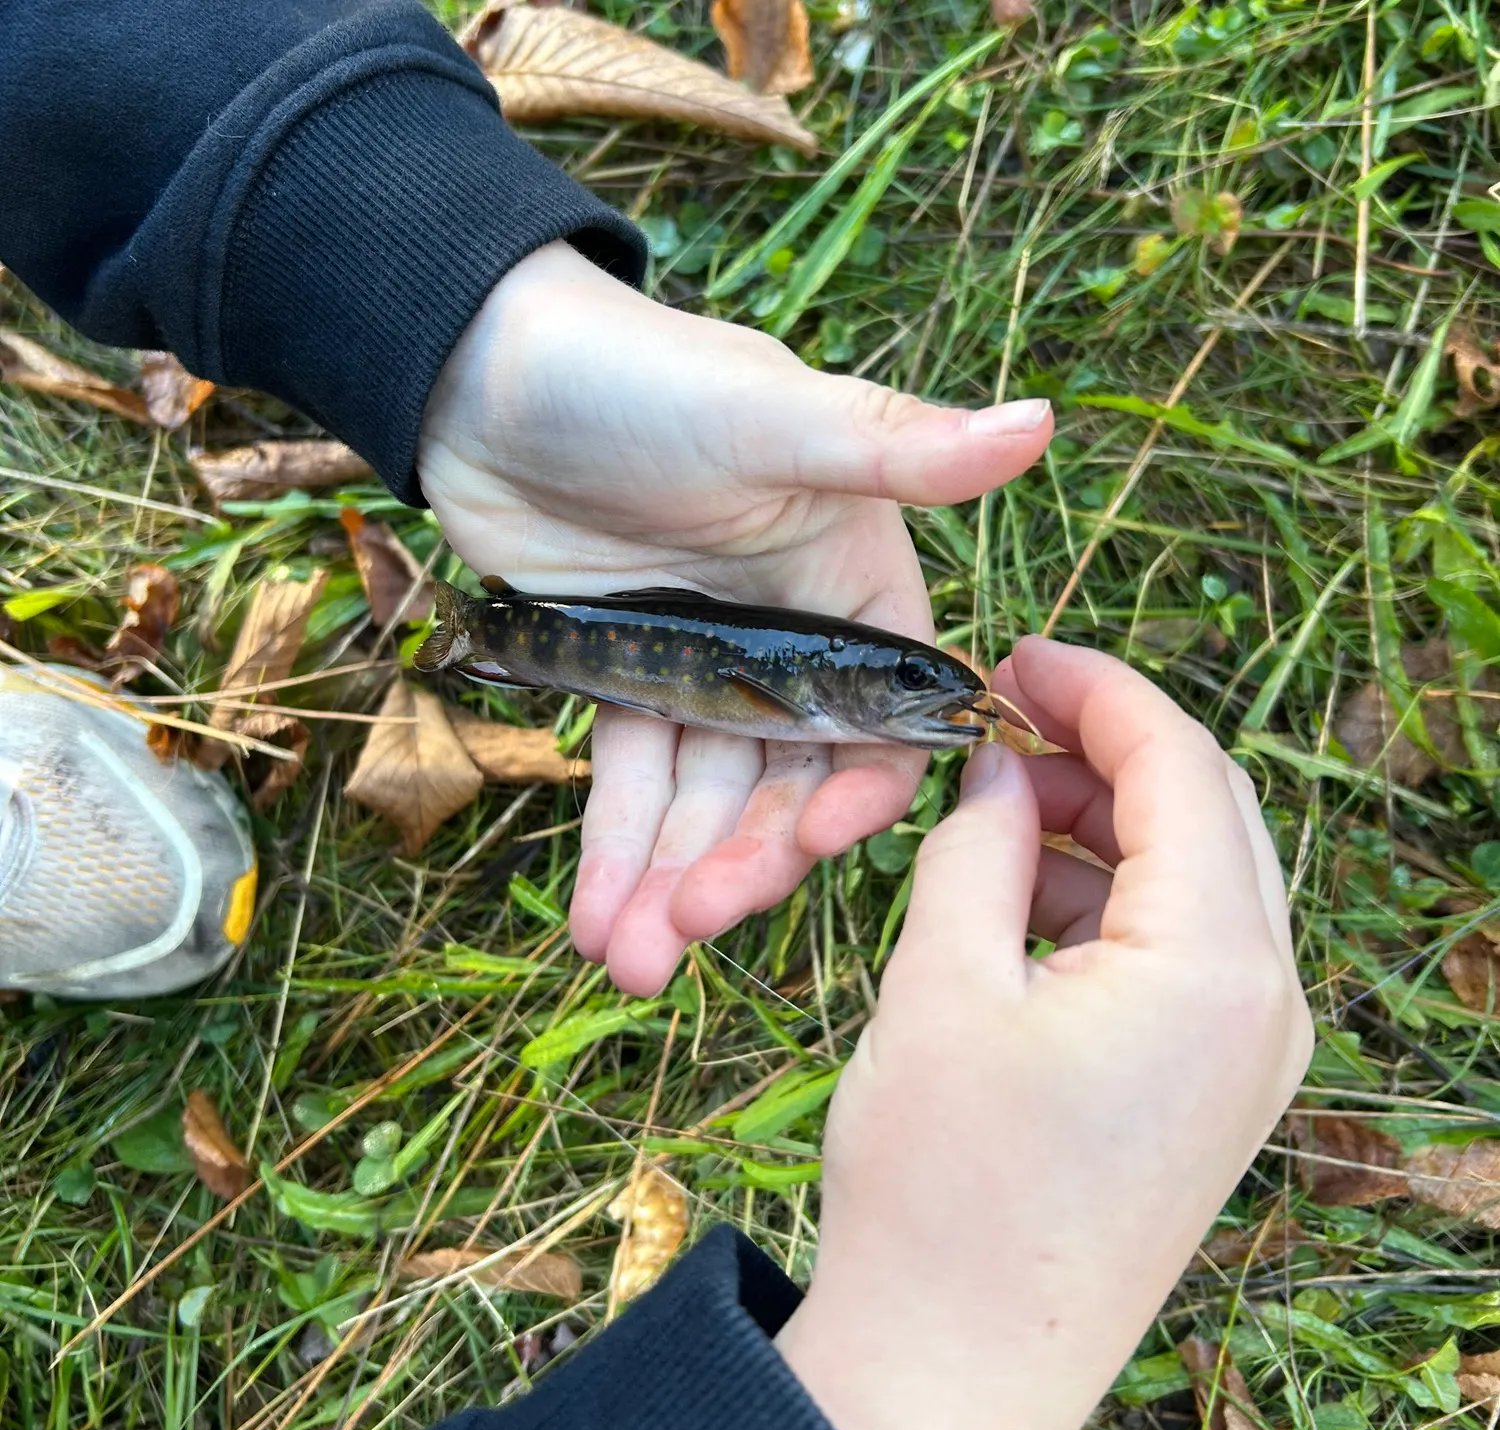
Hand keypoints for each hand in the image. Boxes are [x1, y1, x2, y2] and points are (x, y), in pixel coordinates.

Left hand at [417, 242, 1051, 995]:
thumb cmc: (641, 376)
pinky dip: (615, 848)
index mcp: (853, 583)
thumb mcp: (768, 416)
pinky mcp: (627, 679)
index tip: (819, 844)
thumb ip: (894, 449)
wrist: (482, 373)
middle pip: (788, 778)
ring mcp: (706, 665)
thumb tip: (1038, 421)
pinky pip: (631, 779)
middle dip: (746, 858)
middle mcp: (790, 636)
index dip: (862, 788)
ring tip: (624, 960)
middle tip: (692, 927)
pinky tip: (592, 918)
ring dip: (671, 879)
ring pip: (705, 797)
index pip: (884, 714)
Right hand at [774, 636, 1313, 1429]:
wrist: (953, 1372)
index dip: (1097, 688)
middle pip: (1207, 816)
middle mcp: (1265, 1007)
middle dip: (1103, 752)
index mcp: (1213, 968)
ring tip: (993, 812)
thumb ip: (977, 845)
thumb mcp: (939, 983)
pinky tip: (1020, 899)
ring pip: (1196, 882)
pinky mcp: (1213, 1093)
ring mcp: (1249, 1058)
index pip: (1181, 767)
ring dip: (1102, 827)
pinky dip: (1109, 901)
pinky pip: (1182, 953)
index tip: (1015, 655)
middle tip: (997, 724)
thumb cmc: (937, 1187)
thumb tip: (996, 764)